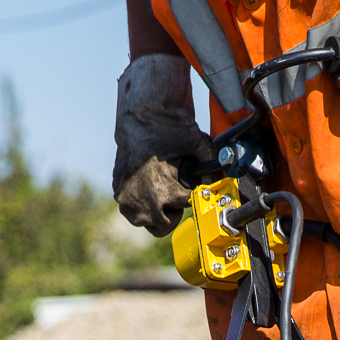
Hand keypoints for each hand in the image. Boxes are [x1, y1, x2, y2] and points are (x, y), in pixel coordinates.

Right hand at [111, 54, 212, 236]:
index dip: (191, 196)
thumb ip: (212, 164)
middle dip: (171, 211)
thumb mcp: (198, 142)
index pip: (185, 207)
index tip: (190, 188)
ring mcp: (127, 197)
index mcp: (163, 191)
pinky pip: (130, 210)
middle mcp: (142, 199)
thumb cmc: (167, 127)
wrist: (139, 114)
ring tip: (160, 191)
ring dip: (154, 211)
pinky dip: (139, 203)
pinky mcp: (117, 191)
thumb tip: (222, 177)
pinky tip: (147, 187)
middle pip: (163, 225)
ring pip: (145, 221)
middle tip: (173, 193)